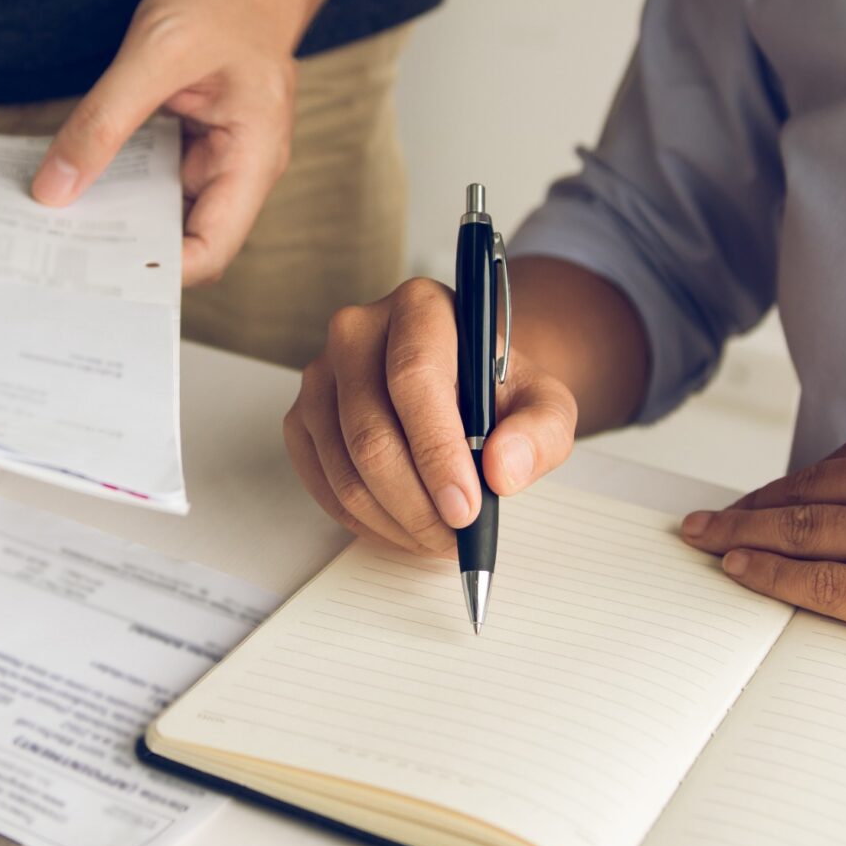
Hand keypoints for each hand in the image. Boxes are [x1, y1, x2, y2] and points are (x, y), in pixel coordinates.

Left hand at [32, 0, 309, 285]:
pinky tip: (76, 177)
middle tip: (56, 251)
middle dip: (123, 247)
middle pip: (182, 238)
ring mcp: (218, 157)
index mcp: (254, 158)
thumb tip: (56, 187)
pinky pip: (153, 176)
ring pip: (161, 210)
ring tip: (56, 222)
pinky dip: (116, 179)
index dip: (155, 269)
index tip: (93, 269)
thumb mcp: (157, 53)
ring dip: (115, 215)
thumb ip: (104, 121)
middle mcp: (240, 169)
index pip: (209, 248)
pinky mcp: (195, 141)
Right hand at [284, 278, 580, 556]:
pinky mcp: (301, 417)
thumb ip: (539, 433)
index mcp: (419, 307)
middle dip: (417, 504)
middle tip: (455, 538)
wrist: (463, 386)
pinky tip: (404, 526)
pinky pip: (322, 484)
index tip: (466, 509)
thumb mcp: (544, 404)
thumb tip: (502, 471)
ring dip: (394, 520)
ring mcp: (319, 375)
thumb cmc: (497, 392)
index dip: (437, 451)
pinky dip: (365, 521)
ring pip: (345, 468)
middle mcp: (356, 331)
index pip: (414, 378)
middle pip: (371, 434)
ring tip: (438, 536)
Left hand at [681, 408, 845, 691]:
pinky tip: (741, 571)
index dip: (783, 483)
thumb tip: (834, 486)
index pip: (841, 460)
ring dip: (744, 539)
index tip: (748, 498)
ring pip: (808, 535)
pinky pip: (828, 588)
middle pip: (812, 493)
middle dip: (748, 509)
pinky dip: (772, 578)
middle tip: (700, 519)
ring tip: (707, 542)